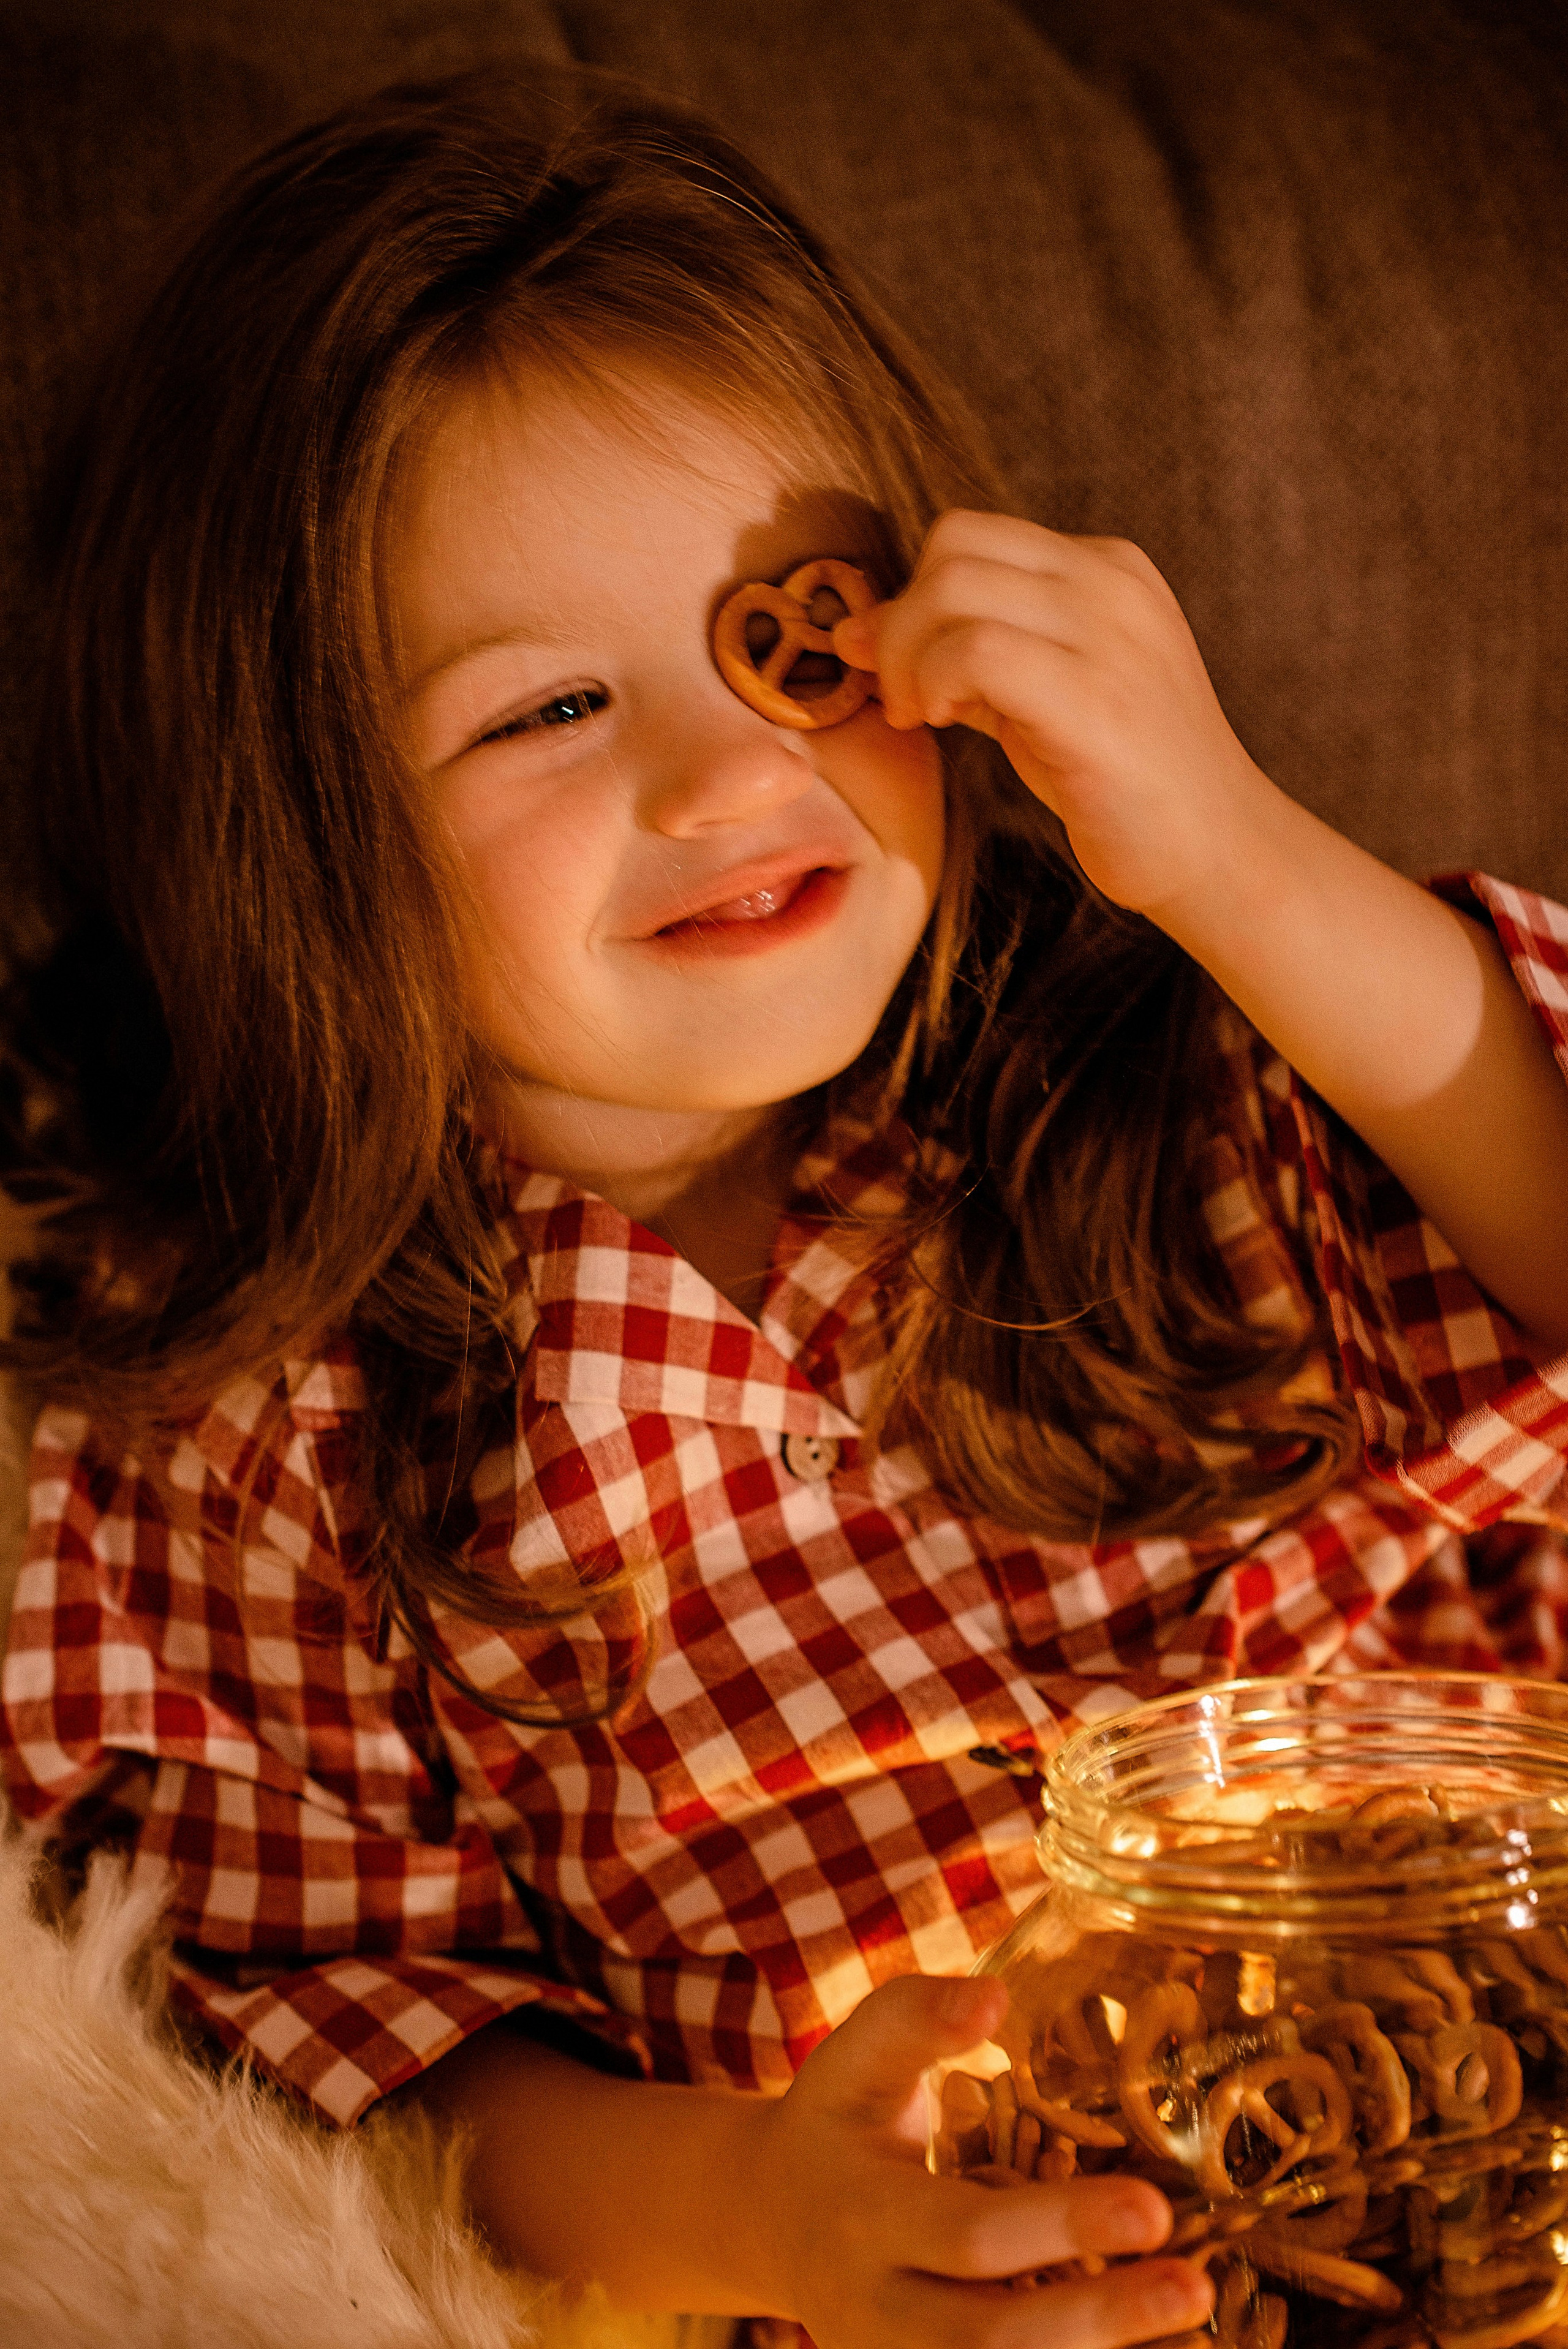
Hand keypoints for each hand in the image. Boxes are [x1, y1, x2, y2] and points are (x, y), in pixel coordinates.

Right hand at [745, 1974, 1213, 2348]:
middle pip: (993, 2338)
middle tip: (1193, 2284)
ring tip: (1196, 2333)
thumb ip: (916, 2017)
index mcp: (862, 2216)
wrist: (770, 2218)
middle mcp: (877, 2310)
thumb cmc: (836, 2119)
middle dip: (1099, 2320)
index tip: (1152, 2209)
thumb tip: (993, 1998)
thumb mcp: (854, 2057)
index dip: (1061, 2226)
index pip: (967, 2234)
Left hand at [834, 510, 1264, 916]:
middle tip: (905, 698)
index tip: (908, 670)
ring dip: (908, 655)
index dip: (914, 596)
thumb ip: (956, 654)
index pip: (971, 535)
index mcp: (1105, 568)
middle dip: (901, 620)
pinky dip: (934, 682)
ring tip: (921, 714)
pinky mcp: (1096, 696)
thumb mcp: (1034, 696)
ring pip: (955, 586)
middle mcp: (1111, 583)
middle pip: (954, 544)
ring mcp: (1109, 633)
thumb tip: (854, 630)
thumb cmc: (1117, 778)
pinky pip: (977, 650)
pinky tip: (944, 724)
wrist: (1214, 847)